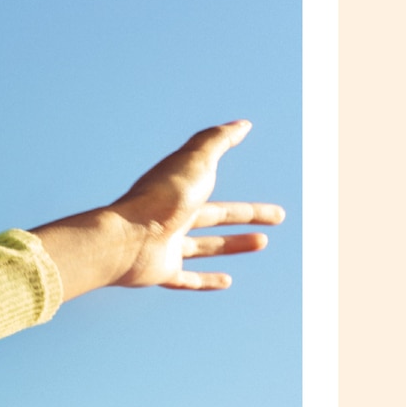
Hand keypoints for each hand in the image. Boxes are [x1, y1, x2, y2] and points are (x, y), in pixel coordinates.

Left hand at [34, 123, 283, 298]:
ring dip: (233, 245)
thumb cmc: (161, 197)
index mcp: (181, 192)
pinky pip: (185, 278)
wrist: (126, 237)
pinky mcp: (160, 270)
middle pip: (216, 216)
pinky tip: (227, 282)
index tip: (266, 200)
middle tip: (279, 217)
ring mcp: (166, 245)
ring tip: (262, 243)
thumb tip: (243, 124)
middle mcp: (173, 217)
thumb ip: (218, 140)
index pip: (220, 191)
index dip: (247, 199)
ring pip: (204, 247)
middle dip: (248, 216)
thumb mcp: (196, 160)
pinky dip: (206, 281)